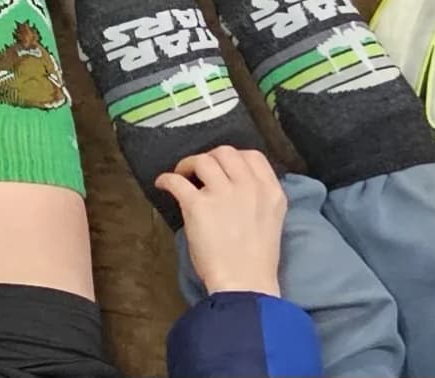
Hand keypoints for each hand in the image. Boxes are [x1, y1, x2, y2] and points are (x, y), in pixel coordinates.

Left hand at [158, 147, 289, 294]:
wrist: (245, 283)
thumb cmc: (256, 259)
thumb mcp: (270, 220)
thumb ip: (257, 198)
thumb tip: (233, 184)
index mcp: (271, 193)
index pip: (253, 156)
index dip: (234, 157)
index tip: (222, 167)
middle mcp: (249, 188)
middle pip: (225, 152)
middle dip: (209, 157)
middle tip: (199, 171)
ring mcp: (224, 194)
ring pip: (202, 160)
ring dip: (187, 165)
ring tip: (182, 176)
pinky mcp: (198, 205)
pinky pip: (176, 180)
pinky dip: (165, 179)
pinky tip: (163, 185)